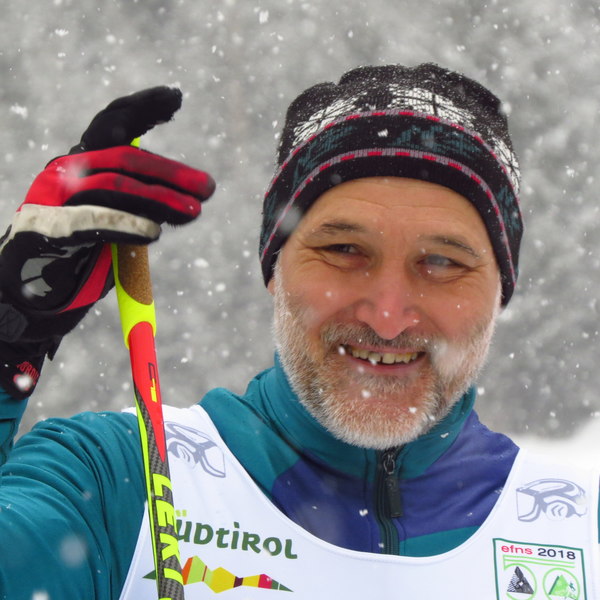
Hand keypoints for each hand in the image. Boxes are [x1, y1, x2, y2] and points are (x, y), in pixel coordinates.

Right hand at [0, 86, 214, 397]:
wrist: (33, 290)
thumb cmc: (82, 252)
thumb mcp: (116, 217)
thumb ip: (142, 200)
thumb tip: (190, 194)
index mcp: (84, 162)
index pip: (114, 123)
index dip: (145, 107)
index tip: (176, 97)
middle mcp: (68, 171)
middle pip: (124, 157)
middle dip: (170, 171)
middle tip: (208, 187)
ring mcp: (56, 199)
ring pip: (114, 186)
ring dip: (159, 198)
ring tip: (194, 212)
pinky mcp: (50, 231)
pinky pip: (92, 222)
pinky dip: (125, 225)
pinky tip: (152, 232)